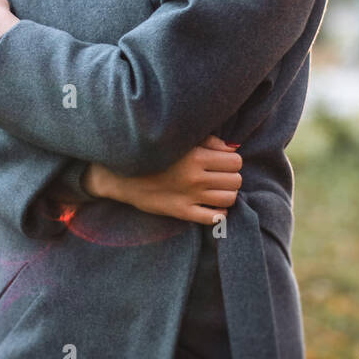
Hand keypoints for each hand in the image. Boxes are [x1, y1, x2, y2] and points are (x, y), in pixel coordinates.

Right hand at [95, 134, 242, 225]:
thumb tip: (232, 148)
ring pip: (229, 198)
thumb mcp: (180, 141)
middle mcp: (195, 178)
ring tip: (217, 189)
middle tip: (220, 176)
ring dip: (227, 193)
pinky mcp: (182, 213)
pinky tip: (212, 205)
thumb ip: (208, 141)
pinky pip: (214, 218)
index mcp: (196, 157)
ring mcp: (189, 197)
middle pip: (235, 180)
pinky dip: (219, 212)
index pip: (235, 161)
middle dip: (231, 177)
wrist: (124, 176)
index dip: (232, 161)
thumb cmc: (155, 155)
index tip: (223, 161)